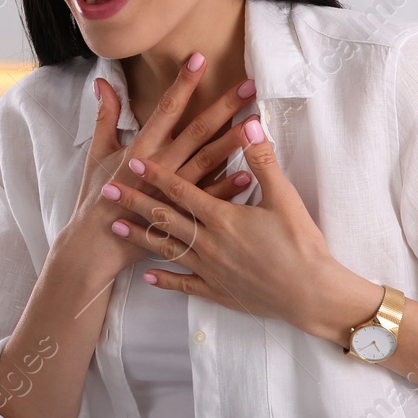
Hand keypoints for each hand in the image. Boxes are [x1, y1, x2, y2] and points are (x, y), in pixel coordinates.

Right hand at [52, 55, 255, 283]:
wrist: (98, 244)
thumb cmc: (98, 196)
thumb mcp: (98, 153)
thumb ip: (105, 116)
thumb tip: (103, 83)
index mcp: (142, 148)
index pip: (167, 108)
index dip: (183, 83)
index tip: (200, 59)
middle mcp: (161, 166)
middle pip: (197, 130)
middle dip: (224, 107)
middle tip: (249, 86)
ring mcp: (174, 192)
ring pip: (209, 162)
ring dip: (232, 142)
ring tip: (255, 124)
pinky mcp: (182, 215)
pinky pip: (210, 199)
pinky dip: (228, 187)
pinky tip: (248, 173)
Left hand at [102, 113, 370, 336]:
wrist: (311, 294)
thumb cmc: (301, 245)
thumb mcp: (285, 199)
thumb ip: (263, 161)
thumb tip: (249, 123)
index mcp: (222, 217)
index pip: (181, 190)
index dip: (156, 174)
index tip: (133, 162)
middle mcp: (209, 243)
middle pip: (164, 218)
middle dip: (134, 202)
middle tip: (106, 191)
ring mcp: (210, 269)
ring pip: (167, 250)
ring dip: (139, 237)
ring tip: (115, 227)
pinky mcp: (218, 291)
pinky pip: (184, 285)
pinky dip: (164, 280)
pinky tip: (147, 276)